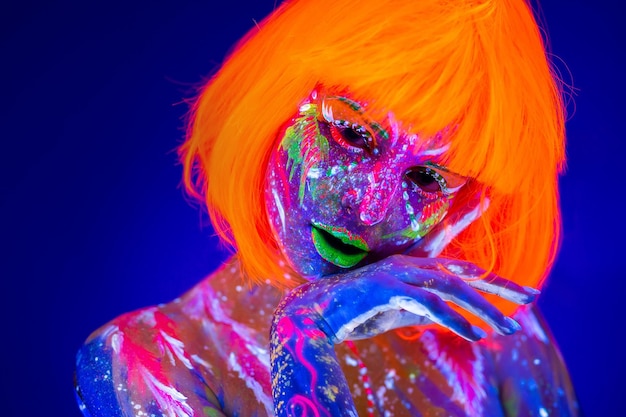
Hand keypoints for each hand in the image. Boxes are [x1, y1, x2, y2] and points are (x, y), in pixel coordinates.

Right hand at [270, 254, 537, 415]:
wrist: (316, 313)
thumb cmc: (356, 312)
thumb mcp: (398, 311)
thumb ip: (424, 309)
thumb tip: (451, 318)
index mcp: (411, 266)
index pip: (457, 266)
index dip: (487, 273)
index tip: (516, 283)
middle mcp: (408, 264)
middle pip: (463, 273)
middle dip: (499, 286)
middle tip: (531, 297)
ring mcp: (398, 274)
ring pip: (452, 288)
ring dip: (482, 309)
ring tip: (507, 329)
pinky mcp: (388, 289)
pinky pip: (430, 305)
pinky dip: (455, 320)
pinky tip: (474, 335)